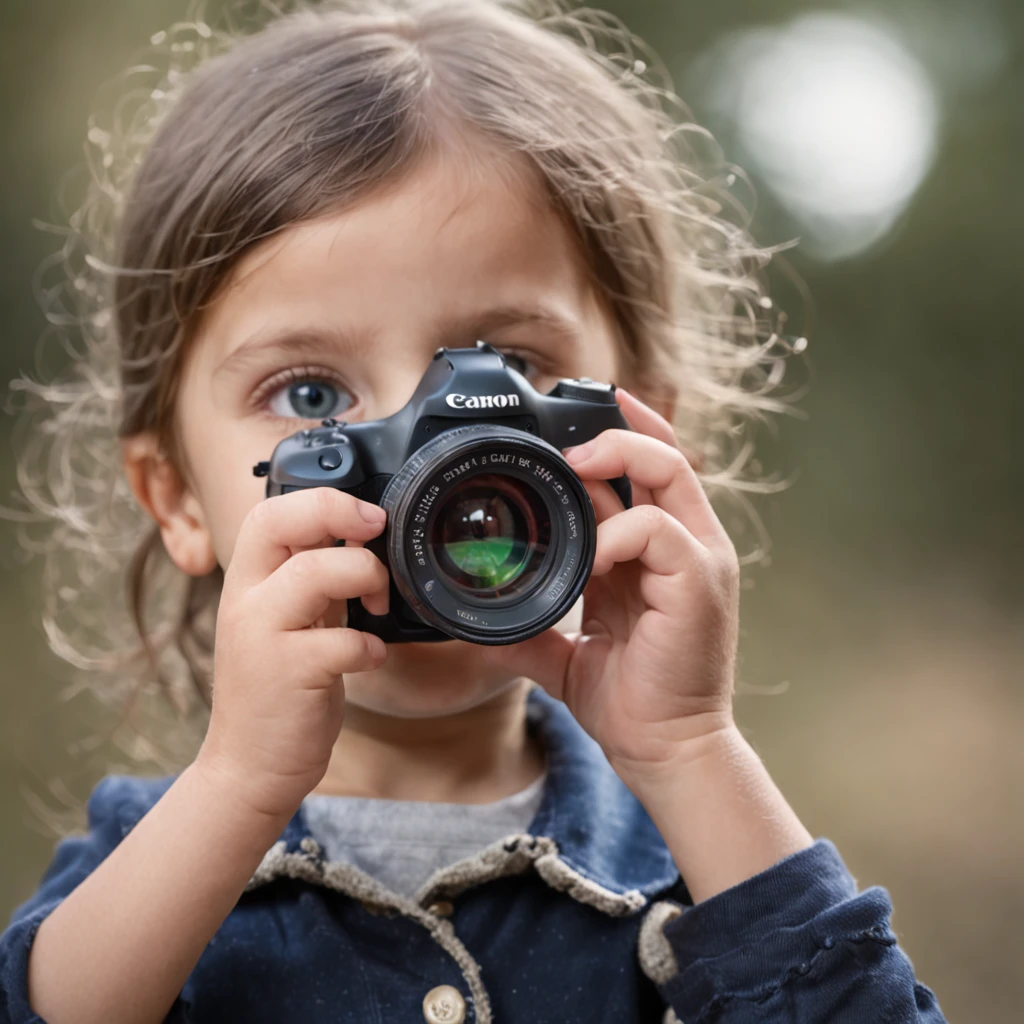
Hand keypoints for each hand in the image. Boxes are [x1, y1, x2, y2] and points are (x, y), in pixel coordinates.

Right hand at [195, 488, 389, 822]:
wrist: (250, 768)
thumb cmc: (279, 690)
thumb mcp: (291, 622)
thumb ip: (315, 582)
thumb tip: (362, 539)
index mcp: (248, 583)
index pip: (268, 514)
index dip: (321, 500)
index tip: (367, 516)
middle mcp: (247, 601)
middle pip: (276, 524)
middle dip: (335, 513)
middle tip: (376, 530)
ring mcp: (262, 637)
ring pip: (310, 572)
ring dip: (364, 576)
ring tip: (377, 606)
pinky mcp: (287, 675)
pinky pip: (339, 641)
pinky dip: (367, 645)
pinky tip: (369, 657)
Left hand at [485, 388, 740, 783]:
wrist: (665, 751)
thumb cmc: (630, 699)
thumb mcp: (570, 651)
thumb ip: (533, 627)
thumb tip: (478, 624)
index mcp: (657, 553)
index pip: (648, 470)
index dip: (618, 433)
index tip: (574, 414)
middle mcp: (685, 545)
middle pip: (663, 453)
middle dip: (615, 428)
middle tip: (564, 436)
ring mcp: (698, 560)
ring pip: (667, 472)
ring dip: (616, 459)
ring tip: (572, 468)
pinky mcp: (700, 582)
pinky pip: (657, 531)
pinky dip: (617, 534)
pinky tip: (589, 561)